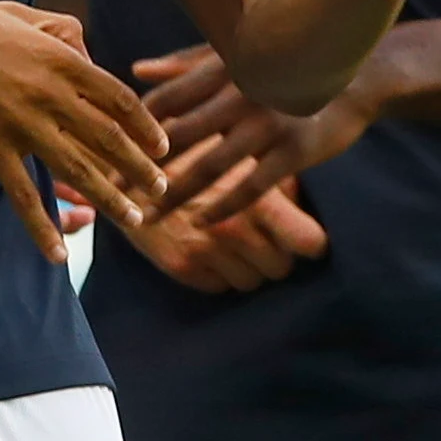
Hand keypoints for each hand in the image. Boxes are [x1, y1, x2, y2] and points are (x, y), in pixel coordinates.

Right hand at [0, 0, 168, 263]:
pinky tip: (58, 253)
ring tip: (134, 219)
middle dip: (140, 168)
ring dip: (110, 199)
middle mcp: (49, 94)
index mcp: (60, 59)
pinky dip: (42, 227)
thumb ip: (60, 32)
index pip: (118, 99)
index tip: (162, 145)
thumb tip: (87, 51)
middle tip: (161, 189)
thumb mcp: (21, 15)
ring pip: (77, 170)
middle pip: (109, 139)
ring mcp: (20, 124)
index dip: (145, 125)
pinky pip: (24, 195)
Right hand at [117, 155, 330, 293]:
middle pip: (282, 268)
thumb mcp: (242, 155)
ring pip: (252, 282)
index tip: (307, 240)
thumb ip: (274, 180)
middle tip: (265, 237)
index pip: (309, 242)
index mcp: (259, 198)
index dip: (312, 243)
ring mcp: (208, 251)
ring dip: (249, 266)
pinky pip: (220, 288)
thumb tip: (302, 203)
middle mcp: (236, 229)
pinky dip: (220, 273)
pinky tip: (211, 248)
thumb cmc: (193, 152)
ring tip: (237, 241)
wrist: (128, 163)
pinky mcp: (181, 266)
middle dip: (277, 255)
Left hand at [135, 43, 376, 221]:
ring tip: (147, 218)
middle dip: (140, 168)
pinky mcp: (295, 151)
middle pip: (175, 138)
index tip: (108, 151)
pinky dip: (221, 207)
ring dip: (173, 197)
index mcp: (222, 68)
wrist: (360, 75)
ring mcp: (268, 123)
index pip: (163, 100)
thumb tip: (137, 69)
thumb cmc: (288, 65)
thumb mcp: (239, 56)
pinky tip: (201, 222)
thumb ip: (186, 64)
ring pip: (208, 168)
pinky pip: (250, 187)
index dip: (132, 128)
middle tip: (112, 193)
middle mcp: (241, 93)